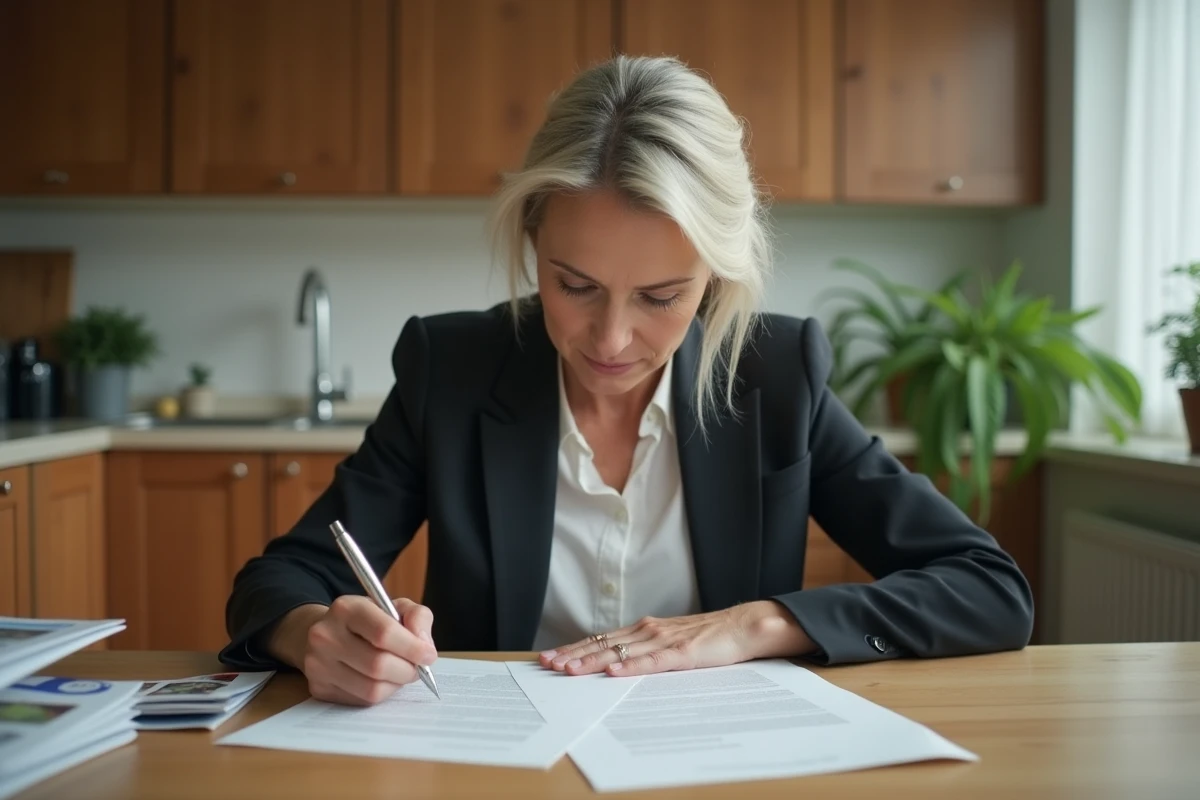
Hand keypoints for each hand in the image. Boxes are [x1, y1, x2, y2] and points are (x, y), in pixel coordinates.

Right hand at [281, 596, 437, 705]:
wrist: (327, 634)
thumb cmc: (368, 621)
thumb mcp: (394, 607)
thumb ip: (417, 617)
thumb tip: (424, 645)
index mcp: (347, 608)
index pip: (384, 633)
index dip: (412, 648)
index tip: (429, 655)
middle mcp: (326, 635)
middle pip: (378, 665)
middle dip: (407, 670)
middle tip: (417, 668)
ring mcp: (318, 664)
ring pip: (371, 689)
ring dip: (395, 685)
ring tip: (400, 673)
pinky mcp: (319, 688)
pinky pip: (361, 701)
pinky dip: (380, 693)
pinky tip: (381, 680)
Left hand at [537, 601, 815, 677]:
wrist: (743, 626)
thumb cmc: (708, 637)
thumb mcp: (671, 644)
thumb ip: (647, 652)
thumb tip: (620, 665)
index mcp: (645, 630)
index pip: (602, 640)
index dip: (576, 648)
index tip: (552, 656)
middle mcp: (649, 631)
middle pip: (604, 644)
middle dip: (574, 654)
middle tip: (547, 663)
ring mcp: (665, 640)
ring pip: (622, 653)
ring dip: (593, 662)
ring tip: (569, 669)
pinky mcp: (682, 653)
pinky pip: (652, 662)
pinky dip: (631, 667)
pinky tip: (614, 672)